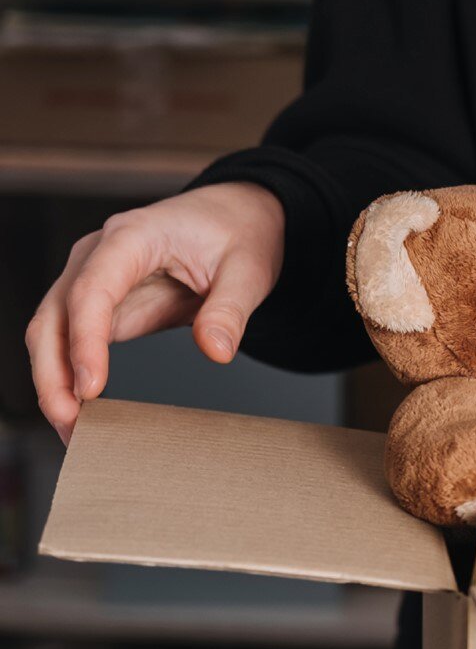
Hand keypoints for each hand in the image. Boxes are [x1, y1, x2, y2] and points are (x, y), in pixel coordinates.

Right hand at [26, 182, 284, 443]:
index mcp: (132, 237)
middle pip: (55, 315)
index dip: (86, 342)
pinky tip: (83, 412)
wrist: (236, 216)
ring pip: (52, 331)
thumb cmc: (238, 234)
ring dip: (55, 382)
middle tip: (71, 425)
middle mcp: (99, 255)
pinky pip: (74, 340)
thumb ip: (231, 310)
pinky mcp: (103, 303)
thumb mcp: (249, 269)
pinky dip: (72, 376)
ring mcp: (94, 278)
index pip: (92, 291)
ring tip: (73, 432)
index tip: (91, 389)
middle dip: (54, 373)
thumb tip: (216, 352)